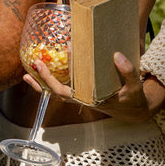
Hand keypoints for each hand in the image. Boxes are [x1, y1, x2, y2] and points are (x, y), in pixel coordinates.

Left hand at [29, 52, 164, 122]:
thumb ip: (128, 71)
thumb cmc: (133, 98)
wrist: (133, 110)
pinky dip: (52, 82)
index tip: (47, 62)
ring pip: (56, 93)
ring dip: (42, 83)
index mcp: (90, 98)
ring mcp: (81, 97)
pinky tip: (45, 71)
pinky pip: (63, 89)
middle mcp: (82, 99)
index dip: (53, 78)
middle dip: (43, 80)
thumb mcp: (135, 86)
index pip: (65, 91)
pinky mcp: (82, 93)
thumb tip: (117, 55)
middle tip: (34, 63)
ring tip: (29, 72)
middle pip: (55, 93)